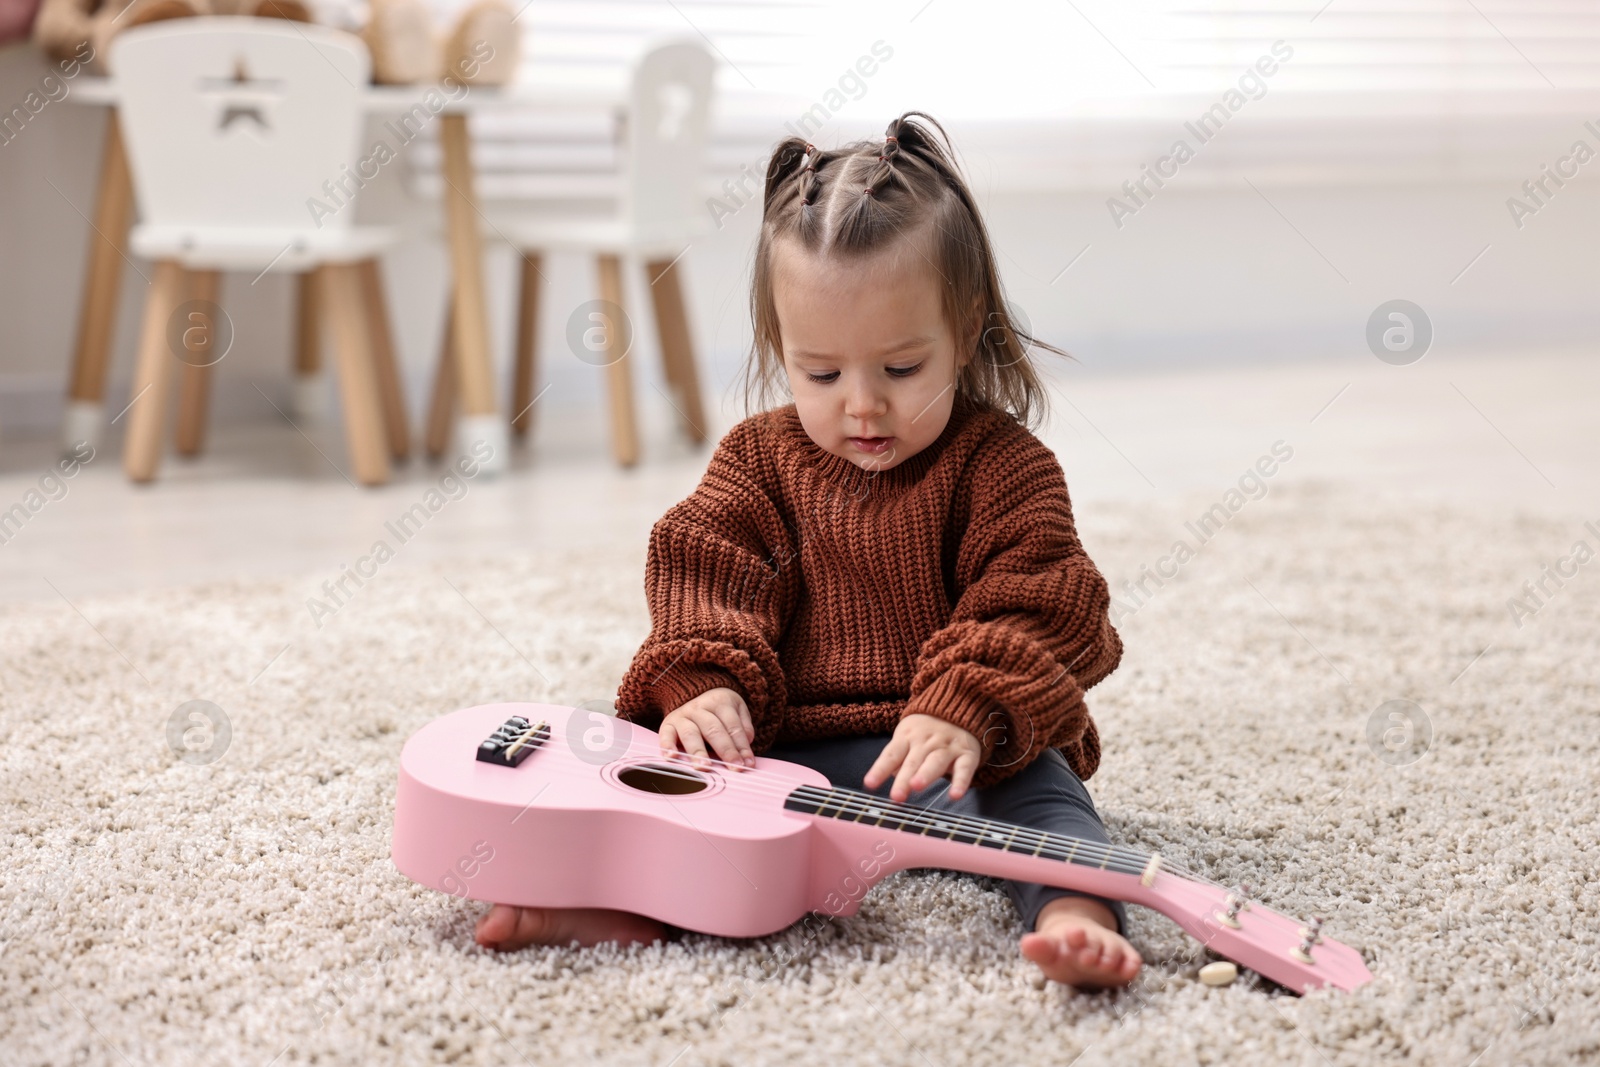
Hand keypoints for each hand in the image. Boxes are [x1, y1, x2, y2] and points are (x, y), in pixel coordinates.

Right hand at [659, 687, 755, 768]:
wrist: (693, 693)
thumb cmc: (718, 710)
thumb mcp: (736, 709)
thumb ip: (744, 727)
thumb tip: (746, 745)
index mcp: (720, 702)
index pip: (733, 727)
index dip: (742, 746)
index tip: (748, 764)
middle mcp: (699, 708)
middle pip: (714, 730)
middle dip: (725, 751)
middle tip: (734, 767)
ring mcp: (682, 715)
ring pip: (691, 734)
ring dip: (698, 752)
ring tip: (705, 767)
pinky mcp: (668, 724)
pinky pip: (666, 735)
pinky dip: (667, 746)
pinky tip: (672, 757)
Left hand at [863, 713, 981, 802]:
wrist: (957, 704)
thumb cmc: (926, 728)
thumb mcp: (907, 735)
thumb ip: (898, 757)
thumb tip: (891, 775)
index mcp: (907, 737)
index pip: (891, 755)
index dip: (880, 769)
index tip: (869, 784)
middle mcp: (926, 742)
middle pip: (912, 762)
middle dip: (904, 779)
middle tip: (896, 796)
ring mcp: (947, 747)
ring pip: (935, 762)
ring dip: (926, 774)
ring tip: (916, 787)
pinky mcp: (967, 754)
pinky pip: (964, 769)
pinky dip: (961, 782)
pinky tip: (955, 795)